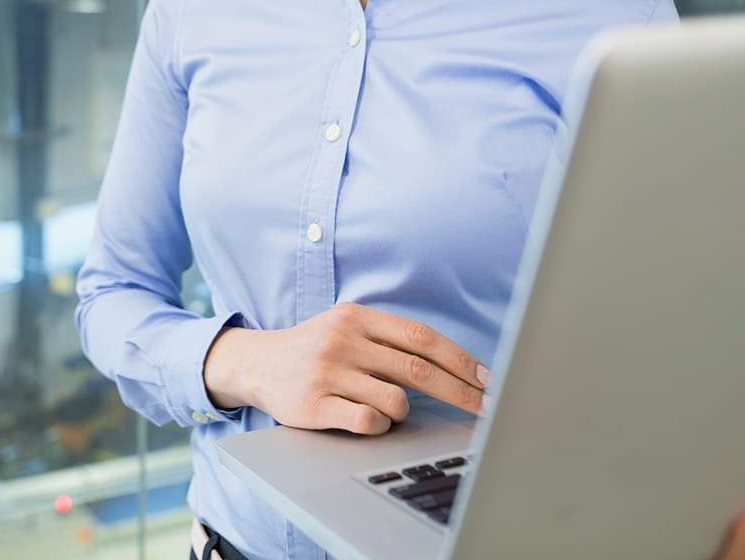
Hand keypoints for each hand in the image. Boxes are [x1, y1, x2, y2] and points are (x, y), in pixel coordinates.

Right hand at [202, 300, 489, 434]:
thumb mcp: (347, 328)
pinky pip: (369, 423)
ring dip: (402, 412)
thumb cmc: (315, 349)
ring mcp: (327, 372)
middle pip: (418, 369)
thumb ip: (390, 339)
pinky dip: (378, 427)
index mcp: (357, 317)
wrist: (256, 364)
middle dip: (460, 393)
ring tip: (383, 408)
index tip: (488, 380)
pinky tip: (365, 420)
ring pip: (396, 401)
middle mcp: (342, 340)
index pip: (422, 337)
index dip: (461, 360)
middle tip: (487, 410)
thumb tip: (456, 367)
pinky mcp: (314, 406)